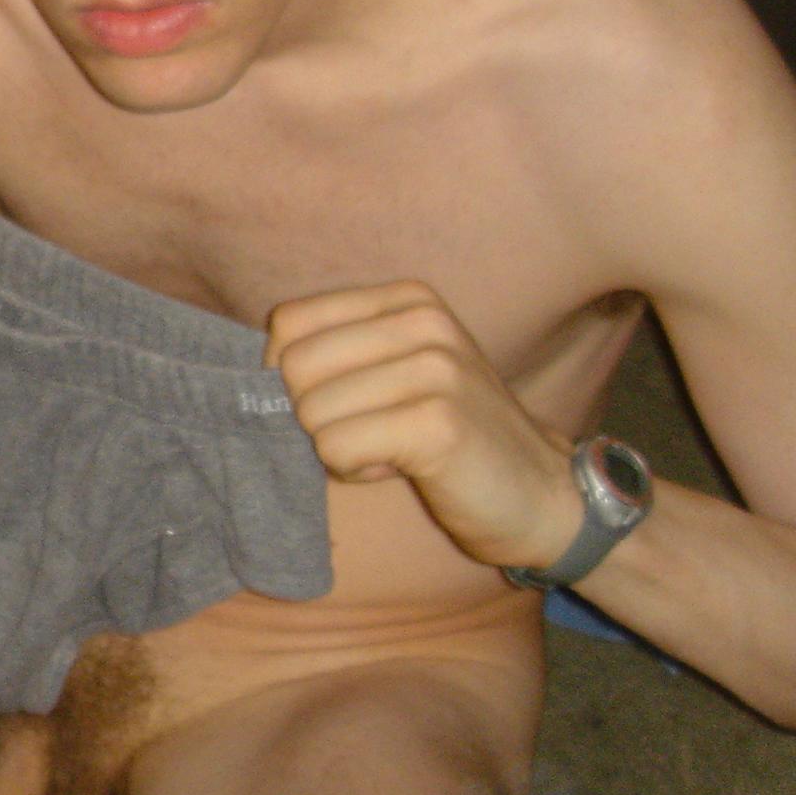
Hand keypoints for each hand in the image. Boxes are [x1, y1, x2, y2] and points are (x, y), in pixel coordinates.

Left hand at [264, 280, 580, 570]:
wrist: (540, 495)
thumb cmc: (449, 437)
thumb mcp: (393, 372)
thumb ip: (334, 355)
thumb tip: (254, 375)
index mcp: (407, 299)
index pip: (289, 324)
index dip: (286, 376)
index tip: (332, 404)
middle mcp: (423, 321)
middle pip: (293, 368)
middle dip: (313, 417)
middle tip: (368, 433)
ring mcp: (435, 368)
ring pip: (311, 414)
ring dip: (338, 449)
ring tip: (392, 449)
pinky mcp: (438, 422)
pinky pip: (337, 448)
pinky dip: (356, 471)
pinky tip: (405, 468)